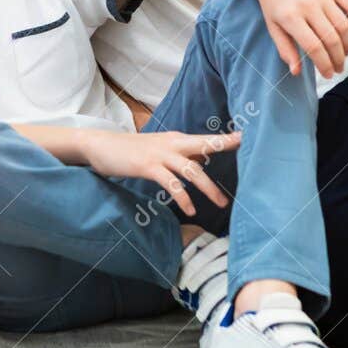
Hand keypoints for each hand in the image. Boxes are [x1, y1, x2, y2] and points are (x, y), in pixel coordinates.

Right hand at [81, 128, 240, 216]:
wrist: (101, 146)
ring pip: (191, 169)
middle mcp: (172, 143)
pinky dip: (183, 198)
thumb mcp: (159, 150)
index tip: (246, 138)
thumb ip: (179, 155)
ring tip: (222, 203)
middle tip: (246, 152)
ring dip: (208, 187)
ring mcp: (160, 155)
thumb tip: (199, 163)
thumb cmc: (131, 151)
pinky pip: (171, 184)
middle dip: (224, 146)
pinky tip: (191, 210)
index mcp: (176, 139)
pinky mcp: (148, 167)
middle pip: (204, 144)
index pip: (205, 138)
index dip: (226, 138)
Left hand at [236, 0, 347, 76]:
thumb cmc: (272, 1)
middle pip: (331, 39)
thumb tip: (296, 72)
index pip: (314, 47)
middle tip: (339, 67)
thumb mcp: (273, 26)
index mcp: (290, 17)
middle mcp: (307, 4)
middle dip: (338, 58)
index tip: (328, 74)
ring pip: (344, 25)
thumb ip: (285, 49)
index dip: (324, 64)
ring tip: (344, 53)